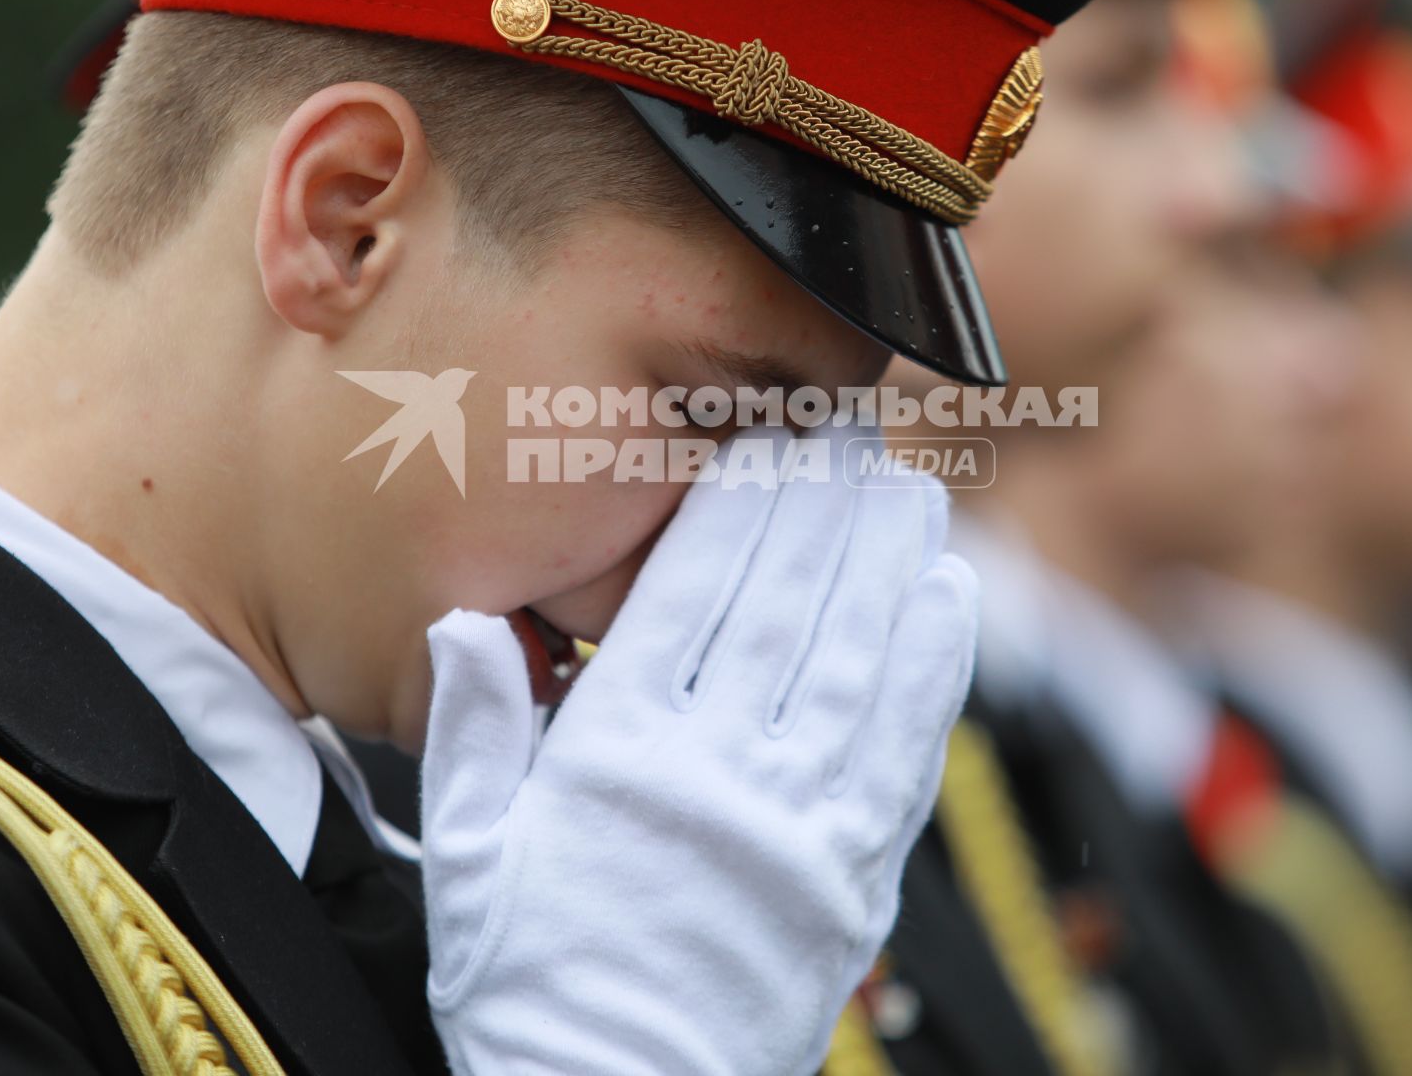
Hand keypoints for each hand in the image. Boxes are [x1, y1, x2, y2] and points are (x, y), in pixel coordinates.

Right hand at [420, 429, 978, 1073]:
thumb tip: (462, 621)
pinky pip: (907, 753)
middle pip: (785, 606)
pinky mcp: (854, 879)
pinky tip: (949, 600)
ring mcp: (797, 828)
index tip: (769, 437)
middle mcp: (718, 777)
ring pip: (858, 663)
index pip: (692, 593)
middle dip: (823, 504)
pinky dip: (935, 669)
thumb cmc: (532, 983)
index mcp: (618, 758)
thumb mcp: (470, 859)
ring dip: (890, 562)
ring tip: (911, 488)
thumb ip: (475, 733)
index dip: (739, 503)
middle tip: (853, 429)